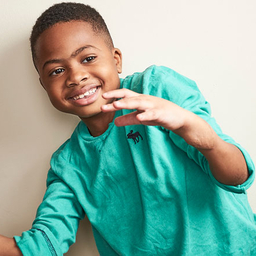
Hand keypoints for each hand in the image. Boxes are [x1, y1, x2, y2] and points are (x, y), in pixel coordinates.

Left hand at [102, 88, 248, 184]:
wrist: (181, 121)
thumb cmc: (160, 117)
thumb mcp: (141, 119)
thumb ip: (128, 119)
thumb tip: (114, 122)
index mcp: (142, 100)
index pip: (126, 95)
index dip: (115, 95)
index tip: (103, 98)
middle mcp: (147, 100)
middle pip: (131, 97)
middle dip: (117, 98)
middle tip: (104, 100)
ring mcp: (155, 106)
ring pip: (140, 103)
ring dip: (128, 103)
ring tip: (117, 105)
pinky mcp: (163, 114)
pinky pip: (153, 114)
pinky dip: (146, 114)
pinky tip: (139, 116)